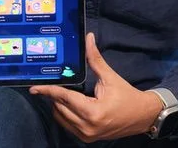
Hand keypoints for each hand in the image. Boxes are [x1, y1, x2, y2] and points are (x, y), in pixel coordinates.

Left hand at [29, 33, 163, 141]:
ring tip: (60, 92)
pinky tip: (68, 103)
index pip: (64, 98)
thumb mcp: (110, 77)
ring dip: (58, 105)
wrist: (143, 116)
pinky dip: (64, 114)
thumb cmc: (127, 96)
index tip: (34, 87)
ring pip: (61, 118)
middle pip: (59, 108)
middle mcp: (87, 126)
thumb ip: (95, 59)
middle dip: (53, 95)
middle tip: (51, 83)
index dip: (48, 91)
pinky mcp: (87, 138)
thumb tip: (88, 38)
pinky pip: (68, 125)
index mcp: (92, 111)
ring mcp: (86, 135)